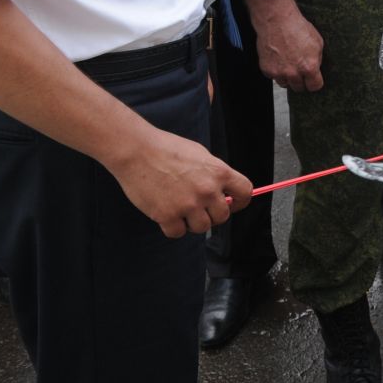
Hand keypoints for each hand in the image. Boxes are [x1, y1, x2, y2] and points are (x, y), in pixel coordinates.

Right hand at [107, 125, 253, 238]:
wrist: (137, 151)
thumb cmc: (166, 148)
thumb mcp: (201, 155)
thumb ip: (214, 173)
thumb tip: (223, 191)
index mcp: (219, 172)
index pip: (245, 193)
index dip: (241, 202)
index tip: (233, 204)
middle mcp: (207, 190)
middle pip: (222, 216)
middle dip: (213, 214)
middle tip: (200, 208)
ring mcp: (188, 204)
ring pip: (202, 228)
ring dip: (193, 222)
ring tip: (181, 210)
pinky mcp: (167, 215)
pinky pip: (178, 233)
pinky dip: (173, 228)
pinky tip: (167, 215)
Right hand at [244, 0, 324, 91]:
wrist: (276, 21)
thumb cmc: (297, 28)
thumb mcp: (317, 43)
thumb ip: (317, 60)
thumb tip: (316, 69)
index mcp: (309, 67)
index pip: (315, 87)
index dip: (315, 83)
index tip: (313, 80)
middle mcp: (293, 73)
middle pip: (299, 88)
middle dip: (301, 81)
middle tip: (300, 71)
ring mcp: (278, 72)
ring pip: (285, 84)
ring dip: (288, 77)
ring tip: (289, 63)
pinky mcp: (266, 69)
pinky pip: (273, 76)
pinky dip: (276, 71)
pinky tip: (279, 59)